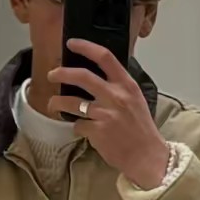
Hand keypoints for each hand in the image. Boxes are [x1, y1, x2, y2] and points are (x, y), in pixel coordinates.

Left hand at [48, 39, 168, 189]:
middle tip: (52, 74)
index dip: (85, 47)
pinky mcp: (96, 131)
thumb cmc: (141, 128)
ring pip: (71, 102)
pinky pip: (77, 124)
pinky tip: (81, 129)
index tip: (71, 43)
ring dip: (57, 102)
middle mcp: (115, 96)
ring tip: (53, 104)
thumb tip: (96, 76)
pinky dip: (76, 126)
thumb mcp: (136, 100)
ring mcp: (105, 114)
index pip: (105, 57)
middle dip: (61, 73)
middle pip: (81, 76)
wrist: (147, 156)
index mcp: (127, 85)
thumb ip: (118, 87)